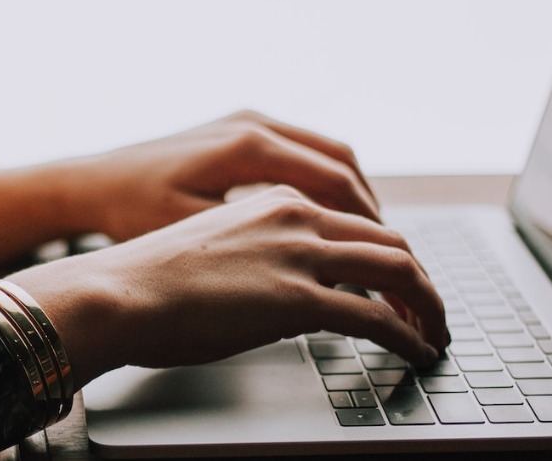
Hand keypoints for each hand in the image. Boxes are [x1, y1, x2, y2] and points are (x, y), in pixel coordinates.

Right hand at [8, 186, 447, 387]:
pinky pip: (378, 317)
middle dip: (420, 279)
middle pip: (389, 240)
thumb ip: (261, 255)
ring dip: (427, 305)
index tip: (399, 282)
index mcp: (276, 200)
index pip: (356, 220)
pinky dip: (409, 335)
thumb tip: (286, 290)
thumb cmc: (149, 279)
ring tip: (434, 333)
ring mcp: (300, 254)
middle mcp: (296, 216)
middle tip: (430, 310)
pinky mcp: (298, 298)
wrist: (117, 292)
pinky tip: (416, 351)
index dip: (389, 254)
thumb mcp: (216, 248)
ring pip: (398, 270)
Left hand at [64, 110, 379, 240]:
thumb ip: (258, 247)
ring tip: (369, 239)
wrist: (90, 183)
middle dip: (371, 211)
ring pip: (326, 153)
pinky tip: (328, 218)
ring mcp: (247, 121)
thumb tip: (318, 274)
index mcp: (248, 146)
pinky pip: (302, 151)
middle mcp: (254, 124)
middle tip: (392, 254)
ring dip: (352, 194)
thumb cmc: (132, 213)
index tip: (388, 259)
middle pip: (342, 162)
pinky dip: (325, 182)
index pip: (335, 182)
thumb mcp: (194, 236)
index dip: (369, 225)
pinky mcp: (238, 129)